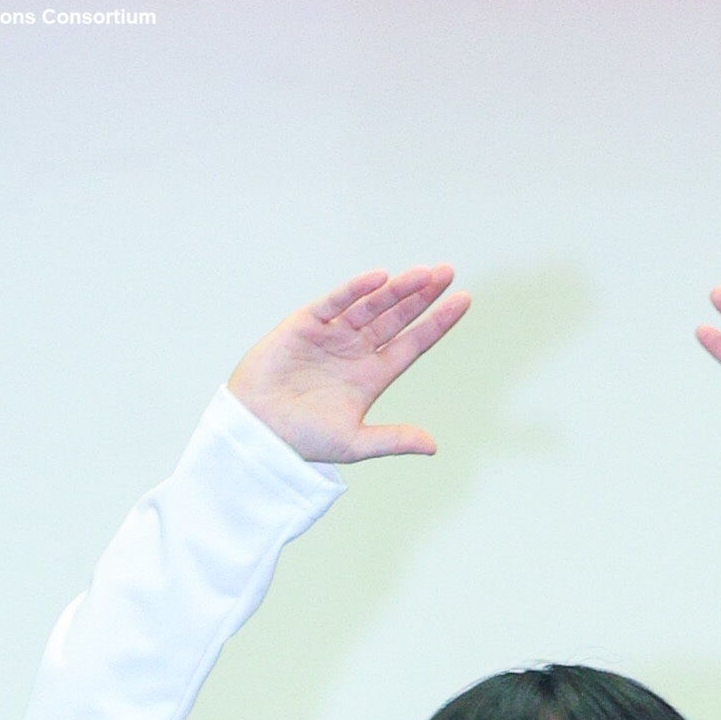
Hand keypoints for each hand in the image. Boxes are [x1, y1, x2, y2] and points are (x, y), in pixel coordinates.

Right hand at [226, 267, 468, 466]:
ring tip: (423, 274)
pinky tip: (380, 278)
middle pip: (396, 317)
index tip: (462, 301)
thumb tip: (432, 446)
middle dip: (421, 296)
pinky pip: (336, 301)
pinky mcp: (306, 323)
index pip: (412, 344)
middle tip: (447, 273)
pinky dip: (355, 289)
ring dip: (396, 289)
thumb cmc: (302, 441)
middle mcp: (355, 351)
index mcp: (371, 376)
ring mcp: (332, 334)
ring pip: (371, 304)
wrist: (258, 432)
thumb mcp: (354, 443)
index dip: (437, 323)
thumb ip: (393, 440)